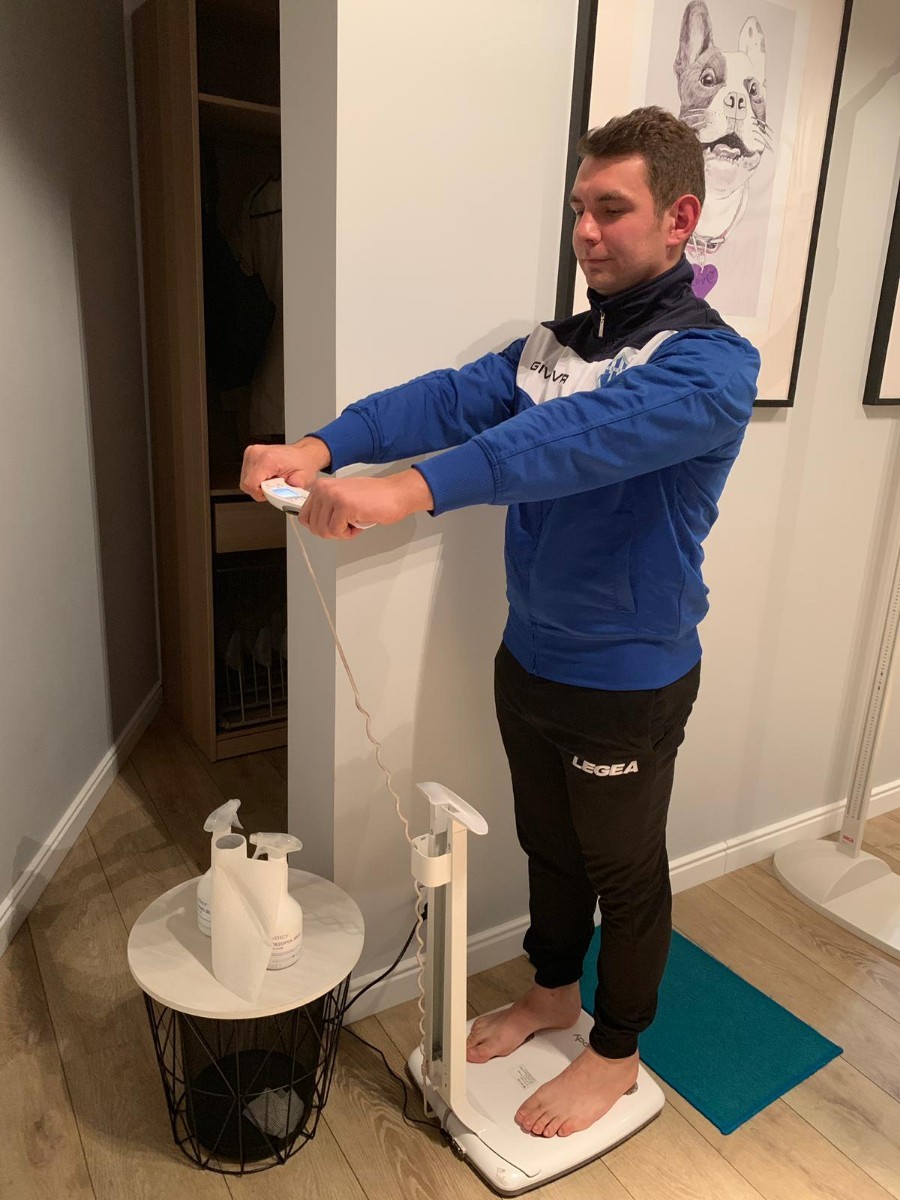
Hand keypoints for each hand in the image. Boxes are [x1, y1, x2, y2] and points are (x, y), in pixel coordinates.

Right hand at [240, 436, 331, 499]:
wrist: (303, 453)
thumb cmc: (303, 464)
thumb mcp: (301, 482)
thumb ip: (288, 492)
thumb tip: (279, 499)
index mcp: (268, 459)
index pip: (250, 484)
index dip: (259, 494)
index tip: (270, 493)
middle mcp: (257, 453)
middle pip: (246, 483)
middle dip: (260, 489)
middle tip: (274, 486)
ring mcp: (252, 452)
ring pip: (245, 479)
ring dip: (258, 484)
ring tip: (272, 480)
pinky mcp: (250, 453)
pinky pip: (247, 474)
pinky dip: (256, 478)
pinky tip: (268, 476)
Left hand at [298, 470, 433, 538]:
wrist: (395, 494)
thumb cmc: (373, 499)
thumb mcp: (340, 498)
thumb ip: (324, 508)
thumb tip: (312, 524)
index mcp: (320, 486)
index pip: (304, 517)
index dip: (322, 527)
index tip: (336, 522)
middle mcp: (323, 488)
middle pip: (314, 527)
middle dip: (332, 532)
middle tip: (348, 523)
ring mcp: (333, 496)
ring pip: (324, 531)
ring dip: (342, 533)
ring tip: (355, 521)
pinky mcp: (344, 506)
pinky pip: (337, 532)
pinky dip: (350, 534)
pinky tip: (360, 522)